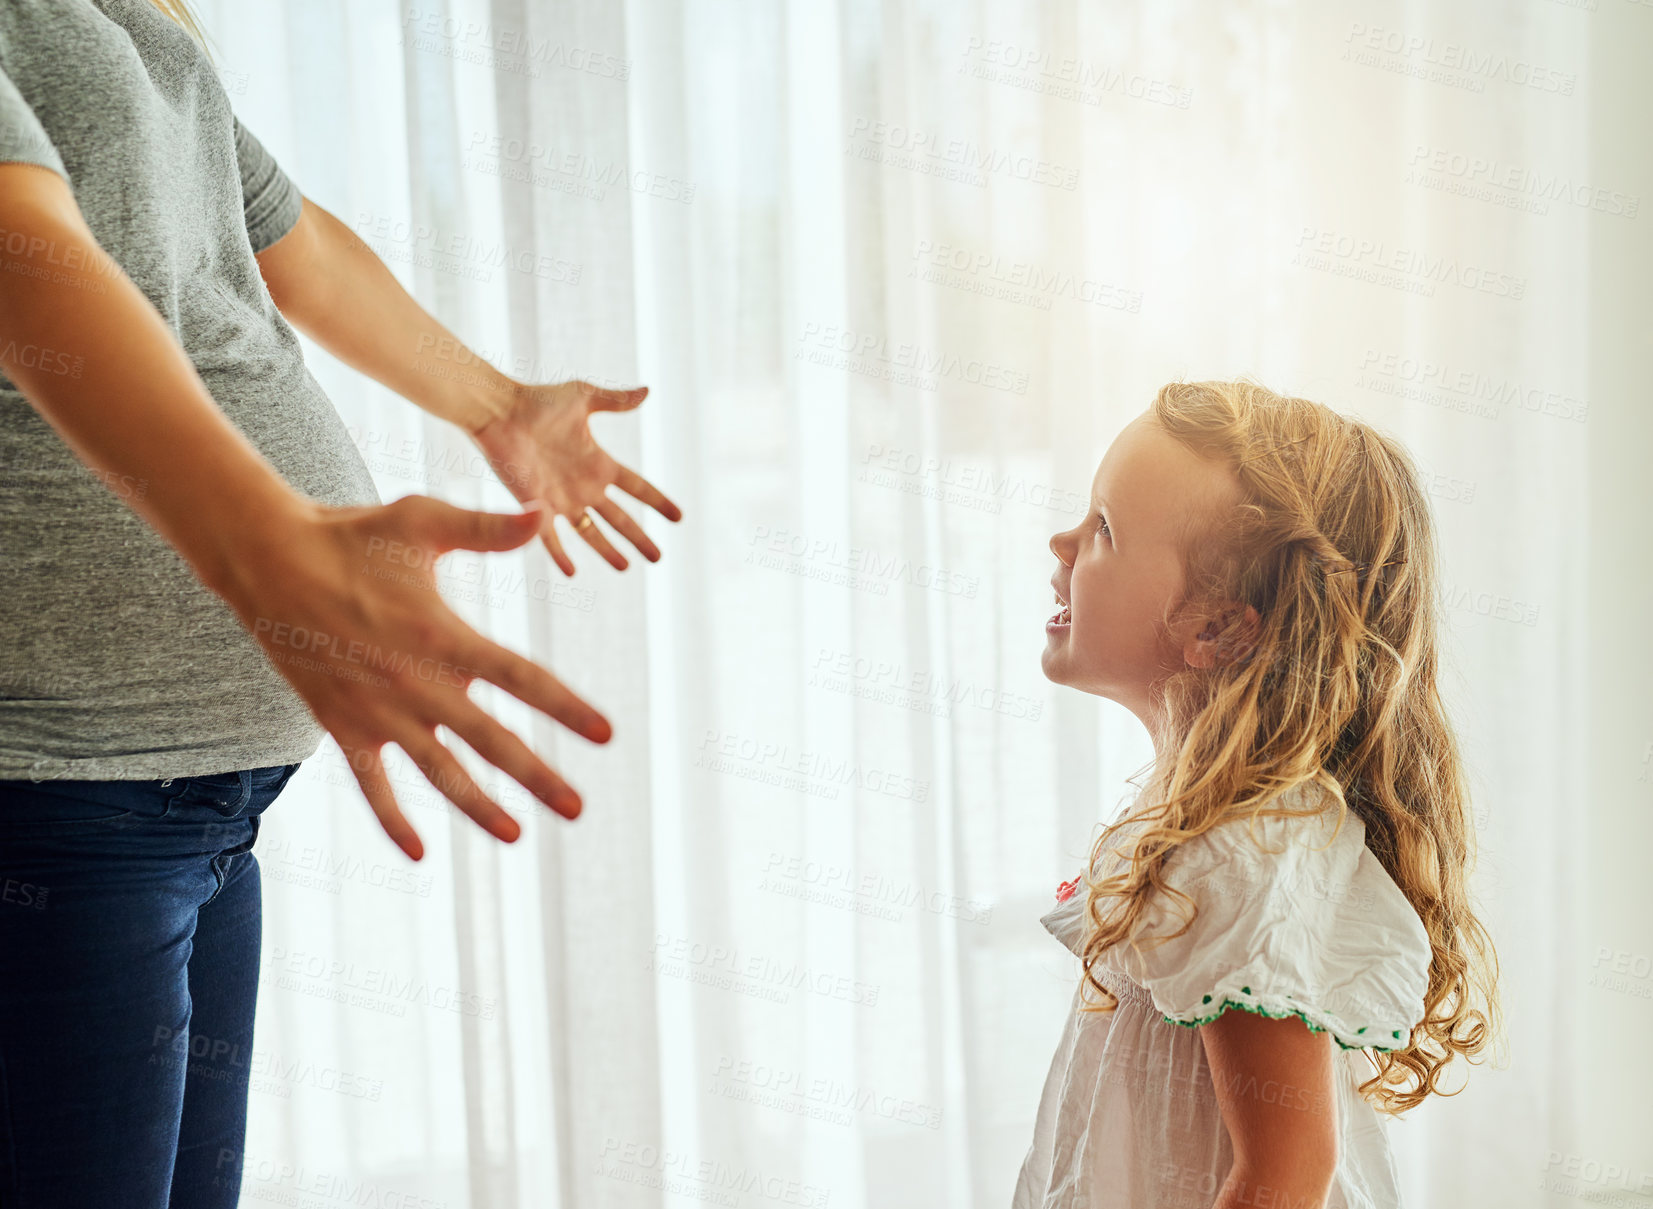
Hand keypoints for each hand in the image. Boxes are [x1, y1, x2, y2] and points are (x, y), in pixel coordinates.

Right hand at [212, 494, 611, 860]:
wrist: (267, 561)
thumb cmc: (351, 535)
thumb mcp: (422, 522)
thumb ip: (488, 529)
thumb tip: (543, 516)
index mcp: (444, 636)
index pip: (521, 678)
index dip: (566, 707)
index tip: (606, 733)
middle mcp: (416, 683)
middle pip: (491, 740)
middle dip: (537, 776)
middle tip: (578, 808)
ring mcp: (379, 711)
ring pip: (439, 771)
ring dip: (478, 807)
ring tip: (516, 835)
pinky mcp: (342, 725)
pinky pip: (371, 783)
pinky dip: (393, 818)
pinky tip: (419, 852)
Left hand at [468, 379, 682, 575]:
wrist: (498, 410)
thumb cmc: (537, 400)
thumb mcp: (584, 397)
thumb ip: (615, 400)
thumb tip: (648, 391)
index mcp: (598, 463)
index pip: (636, 487)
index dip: (657, 501)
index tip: (678, 517)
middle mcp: (583, 486)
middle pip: (619, 518)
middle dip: (639, 537)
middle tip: (658, 558)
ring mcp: (559, 499)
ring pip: (590, 533)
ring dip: (607, 551)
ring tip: (625, 567)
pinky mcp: (534, 506)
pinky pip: (550, 537)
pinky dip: (560, 555)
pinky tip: (571, 572)